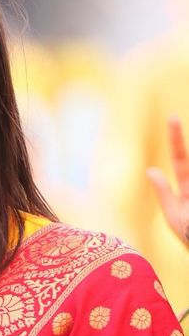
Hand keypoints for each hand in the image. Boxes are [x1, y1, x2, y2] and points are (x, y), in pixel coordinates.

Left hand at [147, 116, 188, 245]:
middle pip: (188, 160)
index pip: (181, 159)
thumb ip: (165, 193)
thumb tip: (151, 170)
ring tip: (183, 210)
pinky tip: (186, 209)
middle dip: (177, 140)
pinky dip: (186, 196)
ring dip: (184, 201)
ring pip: (188, 168)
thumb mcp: (174, 217)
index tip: (172, 117)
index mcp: (187, 189)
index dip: (175, 139)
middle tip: (172, 119)